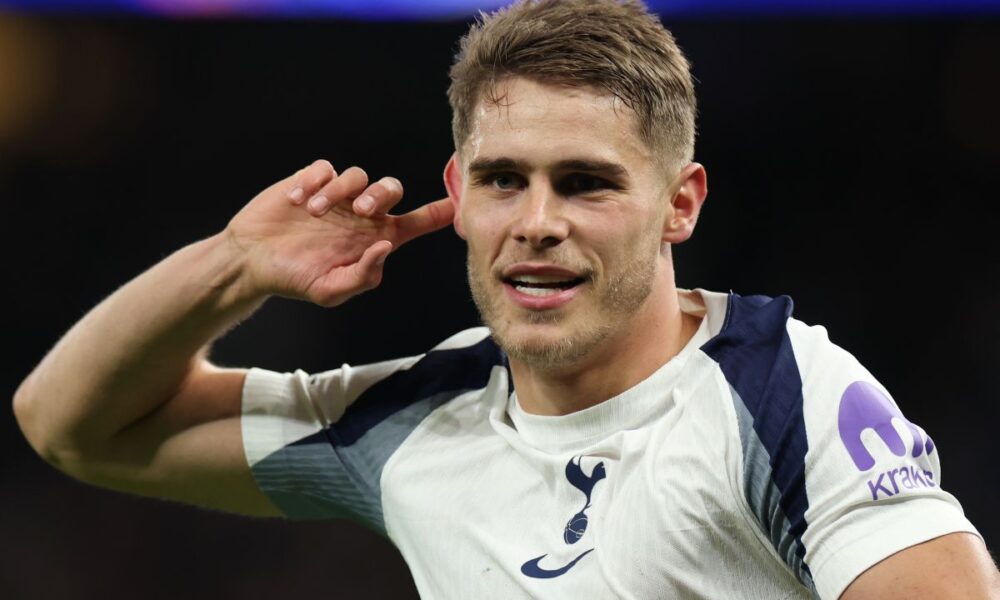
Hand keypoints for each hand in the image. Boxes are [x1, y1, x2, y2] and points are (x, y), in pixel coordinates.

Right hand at [225, 159, 454, 306]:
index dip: (437, 213)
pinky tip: (297, 202)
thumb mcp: (330, 291)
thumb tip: (386, 247)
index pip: (415, 223)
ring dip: (338, 192)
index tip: (457, 203)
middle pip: (391, 188)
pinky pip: (324, 168)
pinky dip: (314, 182)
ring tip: (314, 213)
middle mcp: (359, 214)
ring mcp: (336, 196)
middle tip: (361, 210)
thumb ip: (363, 275)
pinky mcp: (310, 180)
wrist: (251, 261)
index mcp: (373, 239)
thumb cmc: (294, 278)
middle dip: (381, 194)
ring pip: (356, 175)